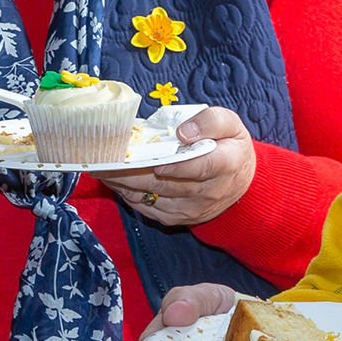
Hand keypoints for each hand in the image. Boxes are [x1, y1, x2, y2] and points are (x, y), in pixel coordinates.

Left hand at [102, 108, 254, 227]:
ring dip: (123, 182)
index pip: (201, 167)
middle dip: (131, 171)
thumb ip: (210, 122)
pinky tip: (111, 179)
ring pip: (152, 196)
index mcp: (225, 164)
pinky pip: (147, 207)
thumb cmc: (231, 148)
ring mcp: (191, 208)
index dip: (178, 166)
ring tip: (100, 167)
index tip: (157, 163)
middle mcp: (208, 192)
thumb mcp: (231, 125)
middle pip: (165, 183)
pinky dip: (127, 193)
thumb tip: (183, 132)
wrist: (241, 185)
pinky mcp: (177, 218)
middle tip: (104, 159)